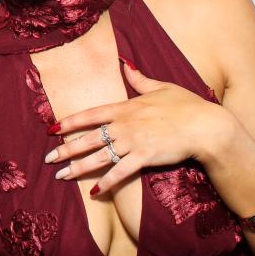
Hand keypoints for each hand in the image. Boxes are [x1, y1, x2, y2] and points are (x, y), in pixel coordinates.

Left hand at [44, 59, 230, 196]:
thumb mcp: (160, 87)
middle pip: (88, 138)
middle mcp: (124, 125)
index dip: (69, 122)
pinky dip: (107, 183)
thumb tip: (125, 64)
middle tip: (48, 159)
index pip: (90, 115)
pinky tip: (94, 192)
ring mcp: (133, 141)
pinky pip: (121, 172)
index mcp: (125, 107)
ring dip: (78, 167)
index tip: (52, 129)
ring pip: (99, 157)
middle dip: (66, 149)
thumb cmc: (186, 105)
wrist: (206, 126)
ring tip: (61, 175)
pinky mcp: (145, 157)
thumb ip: (139, 79)